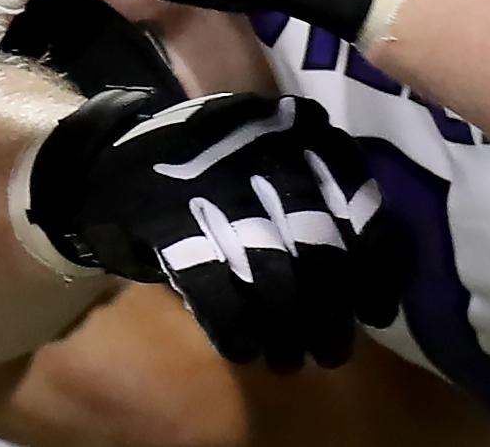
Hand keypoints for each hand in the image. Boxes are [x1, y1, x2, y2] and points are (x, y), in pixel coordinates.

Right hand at [19, 89, 403, 369]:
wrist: (111, 157)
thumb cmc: (211, 165)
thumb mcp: (271, 152)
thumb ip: (322, 191)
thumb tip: (378, 274)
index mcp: (296, 128)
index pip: (357, 197)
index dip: (375, 263)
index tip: (376, 313)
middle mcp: (261, 147)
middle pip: (318, 246)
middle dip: (330, 311)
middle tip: (333, 352)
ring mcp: (212, 180)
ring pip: (272, 271)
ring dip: (287, 328)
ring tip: (290, 361)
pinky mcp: (167, 217)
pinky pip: (214, 287)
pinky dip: (234, 326)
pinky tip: (244, 349)